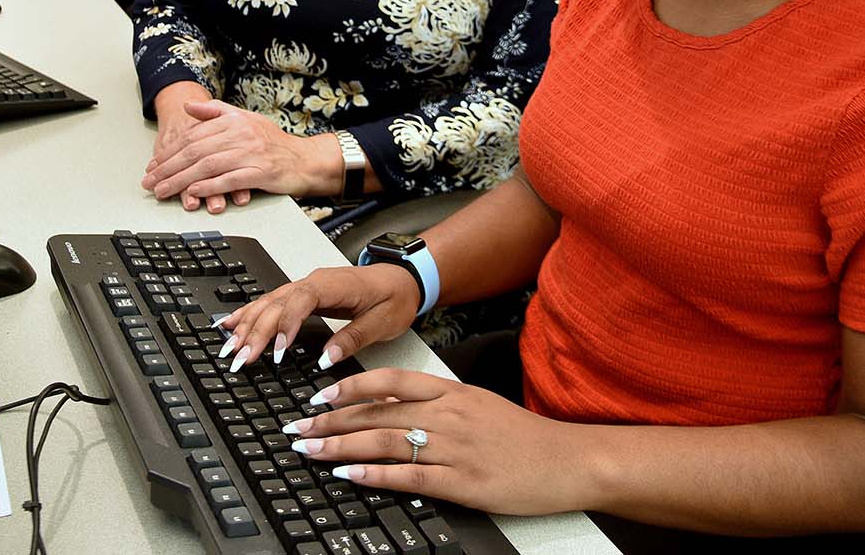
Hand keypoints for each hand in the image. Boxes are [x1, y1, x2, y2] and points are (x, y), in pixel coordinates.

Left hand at [140, 99, 334, 211]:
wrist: (304, 160)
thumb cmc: (273, 143)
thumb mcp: (245, 119)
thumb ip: (215, 112)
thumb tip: (188, 107)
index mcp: (233, 120)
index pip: (193, 135)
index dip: (170, 151)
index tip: (153, 164)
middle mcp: (240, 134)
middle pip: (195, 151)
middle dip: (168, 168)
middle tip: (150, 181)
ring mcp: (251, 154)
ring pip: (208, 166)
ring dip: (181, 180)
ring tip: (164, 191)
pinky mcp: (260, 173)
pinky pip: (229, 180)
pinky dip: (209, 187)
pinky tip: (193, 192)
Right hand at [216, 263, 420, 372]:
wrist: (402, 278)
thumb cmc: (394, 297)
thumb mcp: (382, 322)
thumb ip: (353, 338)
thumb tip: (326, 358)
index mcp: (333, 284)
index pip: (300, 301)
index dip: (284, 325)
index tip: (274, 351)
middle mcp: (314, 282)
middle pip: (277, 303)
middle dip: (255, 331)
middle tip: (239, 357)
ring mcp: (306, 286)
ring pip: (269, 303)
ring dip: (247, 324)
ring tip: (228, 346)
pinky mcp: (304, 295)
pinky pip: (272, 302)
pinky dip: (250, 314)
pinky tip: (232, 323)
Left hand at [280, 367, 586, 515]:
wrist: (567, 460)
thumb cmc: (523, 436)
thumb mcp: (479, 404)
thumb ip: (437, 403)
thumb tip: (392, 406)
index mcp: (451, 392)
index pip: (389, 381)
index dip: (348, 387)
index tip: (318, 396)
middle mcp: (448, 414)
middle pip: (377, 413)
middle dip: (330, 421)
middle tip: (296, 428)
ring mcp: (455, 448)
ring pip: (385, 441)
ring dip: (341, 446)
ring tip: (310, 450)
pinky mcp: (463, 481)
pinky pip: (410, 476)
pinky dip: (374, 474)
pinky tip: (348, 474)